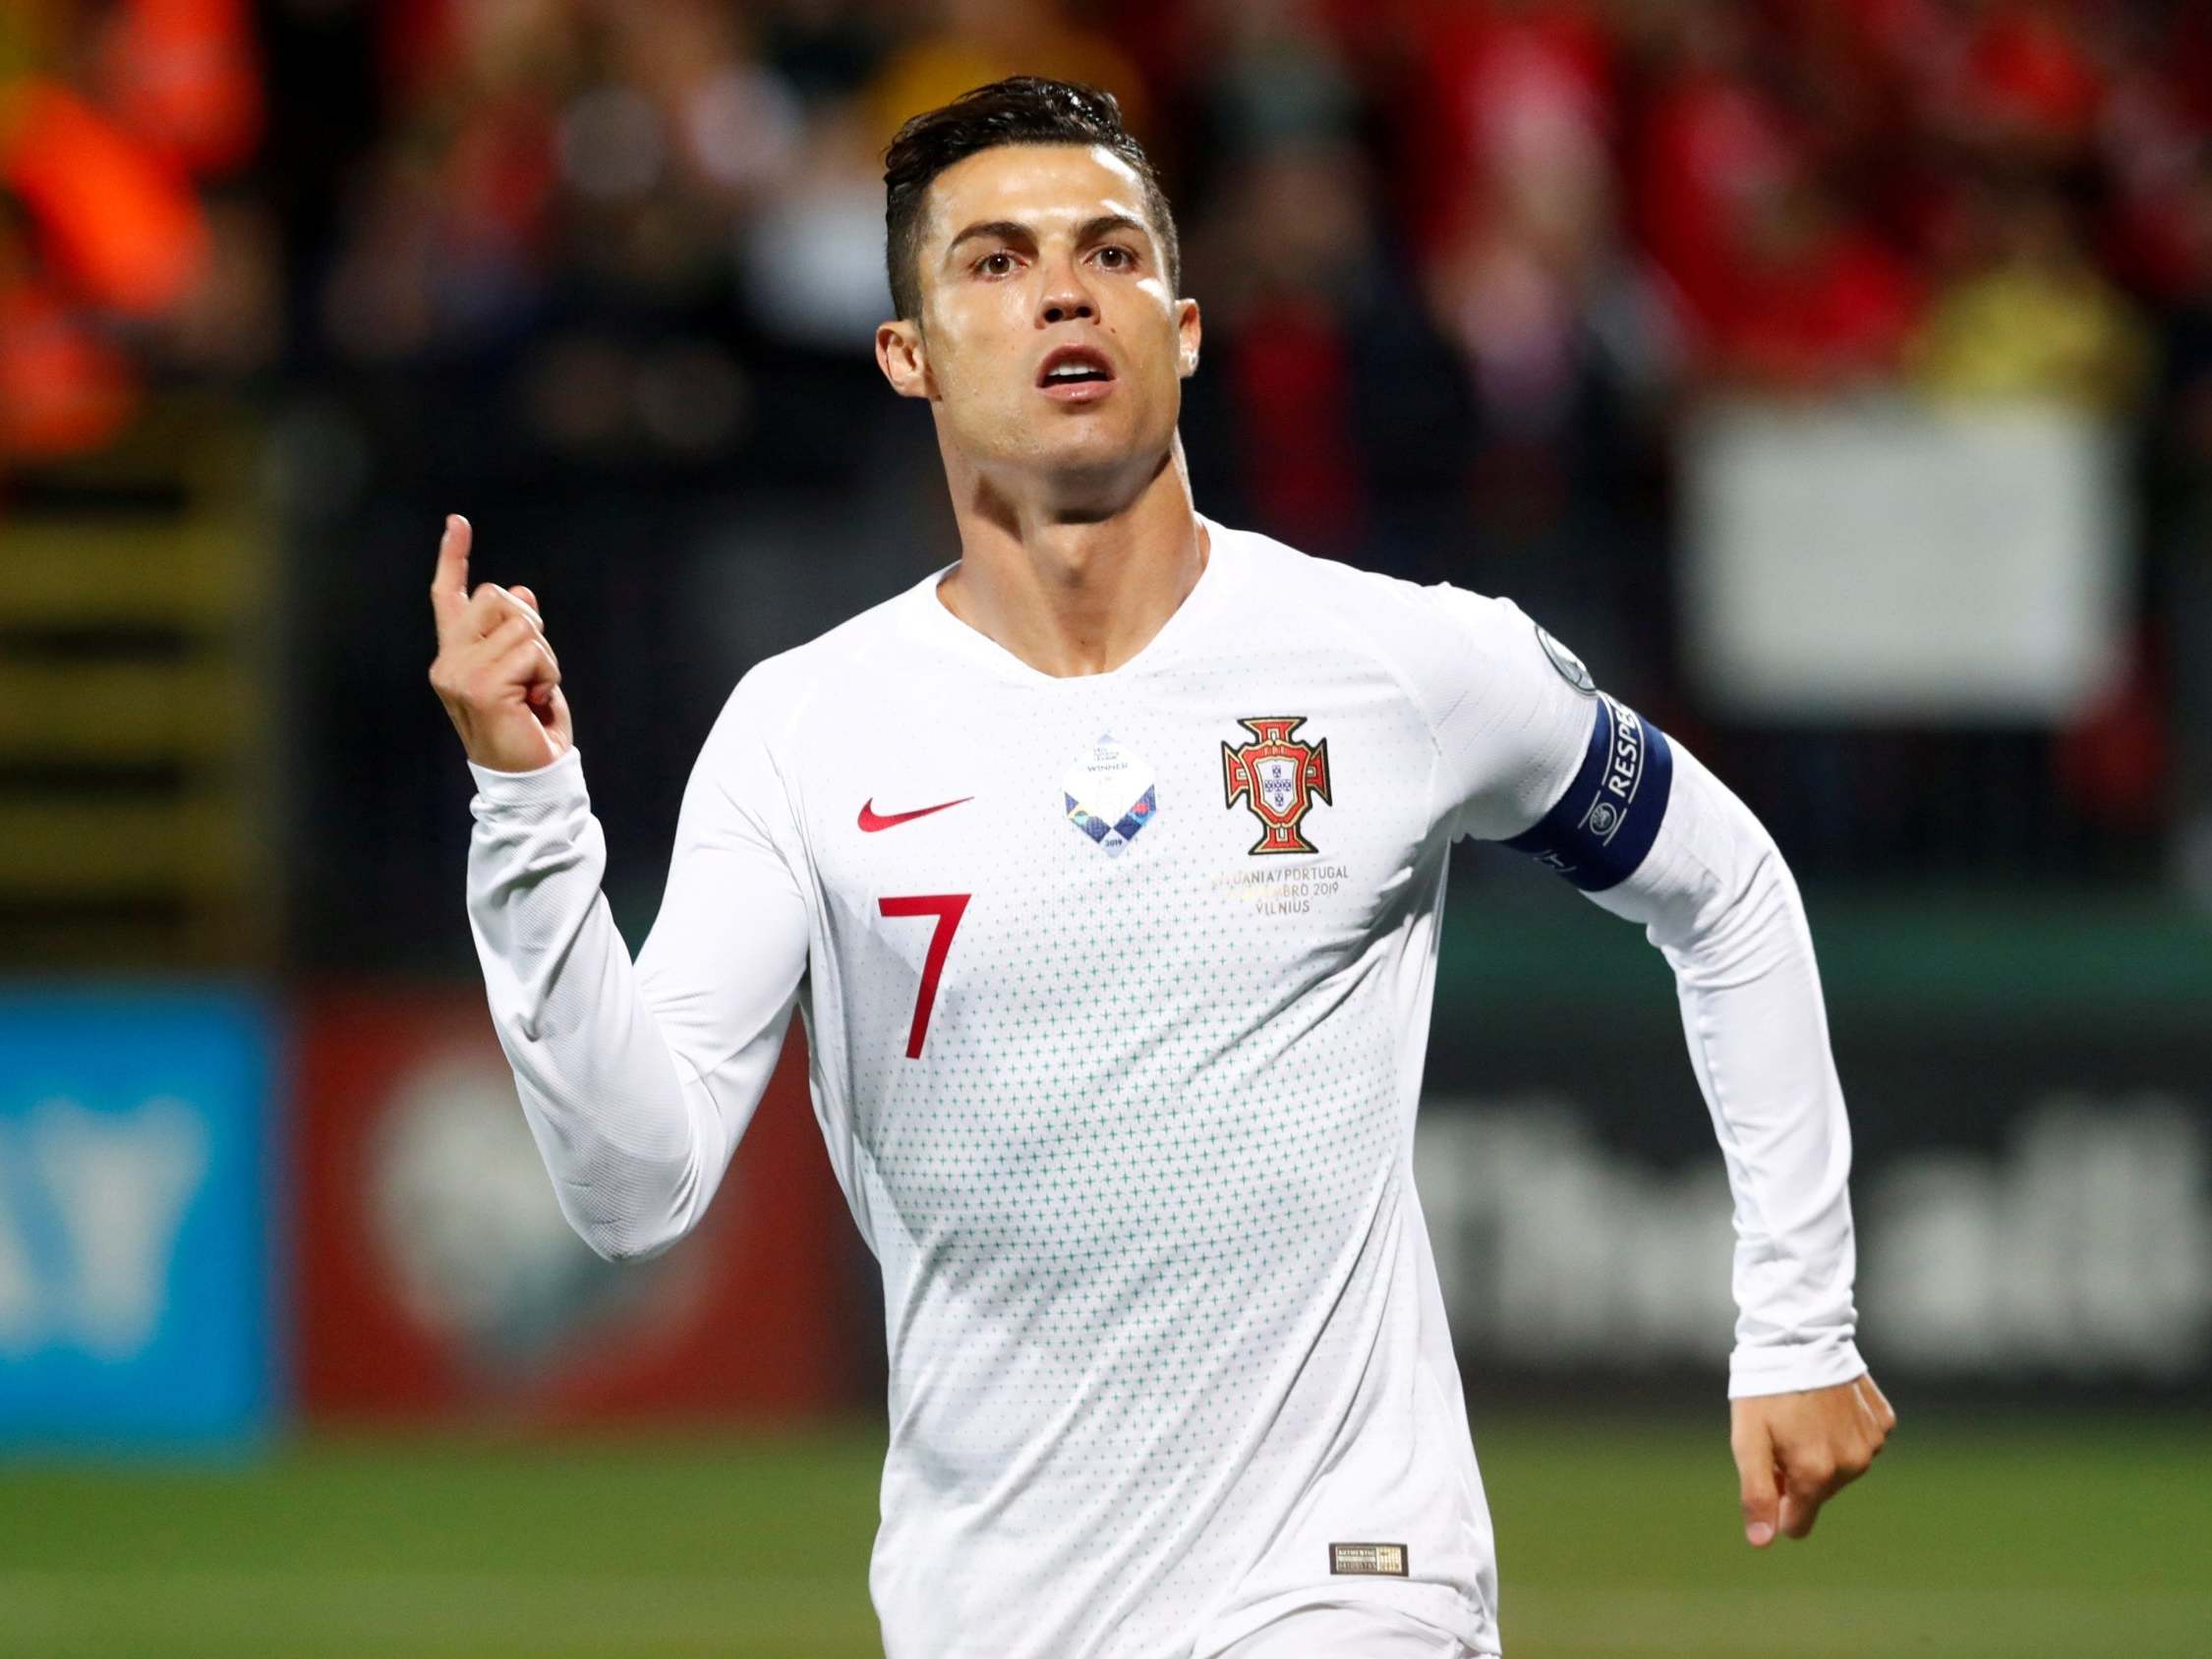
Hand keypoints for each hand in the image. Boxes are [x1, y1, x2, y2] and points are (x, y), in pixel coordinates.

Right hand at [427, 514, 572, 772]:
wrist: (529, 778)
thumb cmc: (529, 729)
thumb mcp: (528, 673)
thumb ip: (518, 634)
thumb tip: (523, 591)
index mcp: (456, 656)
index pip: (450, 597)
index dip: (453, 557)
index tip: (458, 522)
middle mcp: (448, 662)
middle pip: (496, 596)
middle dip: (529, 625)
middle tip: (533, 671)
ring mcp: (459, 674)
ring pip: (521, 624)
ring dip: (544, 657)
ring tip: (533, 693)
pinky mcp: (481, 687)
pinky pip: (531, 652)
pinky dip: (546, 675)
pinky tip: (534, 704)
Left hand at [1730, 1372, 1894, 1546]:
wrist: (1799, 1334)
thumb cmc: (1765, 1389)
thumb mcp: (1747, 1440)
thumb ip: (1757, 1494)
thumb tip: (1763, 1542)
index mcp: (1816, 1474)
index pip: (1798, 1522)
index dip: (1778, 1504)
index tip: (1768, 1474)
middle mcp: (1851, 1465)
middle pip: (1819, 1493)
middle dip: (1799, 1474)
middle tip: (1781, 1433)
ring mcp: (1872, 1443)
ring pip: (1842, 1468)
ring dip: (1823, 1452)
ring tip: (1803, 1415)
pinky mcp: (1883, 1422)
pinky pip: (1862, 1441)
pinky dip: (1844, 1430)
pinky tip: (1828, 1405)